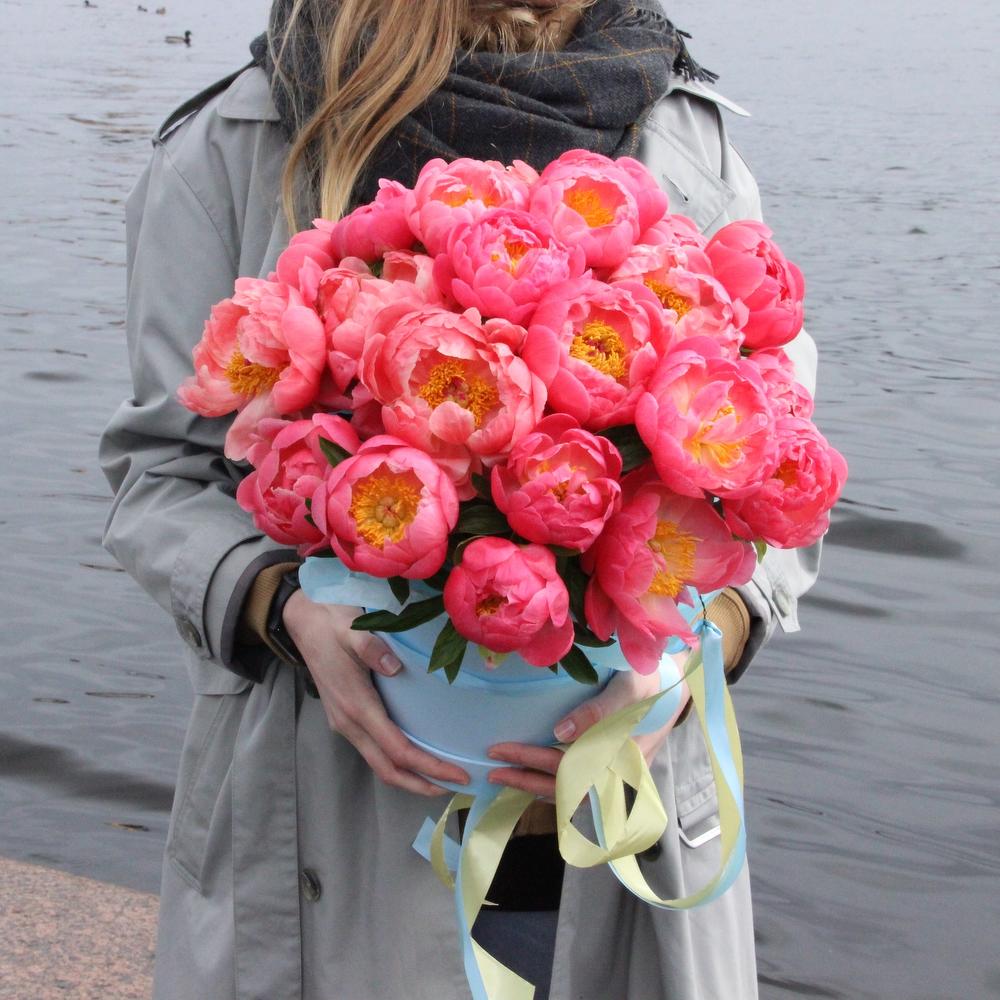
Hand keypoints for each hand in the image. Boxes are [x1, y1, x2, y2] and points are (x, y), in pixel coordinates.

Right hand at [283, 591, 468, 795]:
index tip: (458, 774)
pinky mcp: (346, 718)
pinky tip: (416, 757)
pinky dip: (397, 762)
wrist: (304, 624)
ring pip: (379, 763)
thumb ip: (371, 648)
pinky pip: (374, 751)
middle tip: (458, 786)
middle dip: (422, 784)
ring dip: (410, 777)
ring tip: (442, 778)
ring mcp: (345, 723)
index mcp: (356, 705)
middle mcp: (349, 722)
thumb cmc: (332, 626)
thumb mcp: (352, 630)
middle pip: (387, 768)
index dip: (429, 766)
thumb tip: (394, 667)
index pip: (397, 749)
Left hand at [486, 650, 690, 800]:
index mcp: (622, 758)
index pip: (568, 768)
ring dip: (535, 788)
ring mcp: (616, 779)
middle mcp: (618, 776)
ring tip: (503, 778)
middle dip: (525, 780)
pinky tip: (531, 782)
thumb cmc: (651, 681)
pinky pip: (577, 790)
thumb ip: (599, 710)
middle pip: (565, 788)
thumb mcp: (629, 687)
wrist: (675, 686)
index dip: (531, 762)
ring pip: (570, 794)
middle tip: (491, 771)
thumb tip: (560, 732)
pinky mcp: (613, 774)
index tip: (501, 751)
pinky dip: (552, 789)